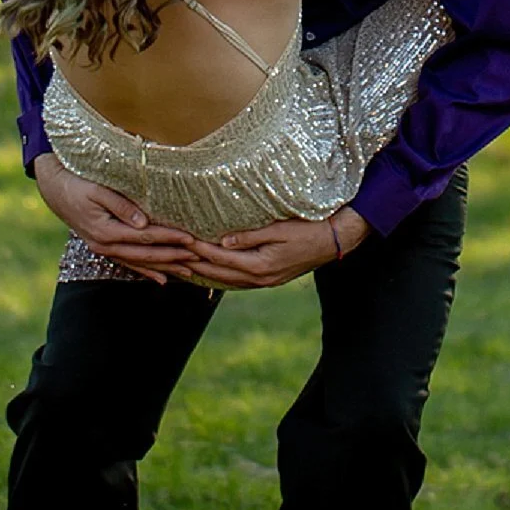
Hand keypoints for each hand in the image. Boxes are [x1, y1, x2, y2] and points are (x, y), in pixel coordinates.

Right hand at [30, 152, 207, 285]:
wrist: (54, 188)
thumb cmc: (78, 182)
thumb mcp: (98, 189)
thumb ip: (121, 205)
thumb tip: (143, 223)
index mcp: (105, 230)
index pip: (145, 237)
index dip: (169, 238)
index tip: (191, 239)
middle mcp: (105, 244)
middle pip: (145, 254)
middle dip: (173, 257)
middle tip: (197, 258)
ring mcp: (103, 249)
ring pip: (139, 262)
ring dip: (164, 267)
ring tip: (188, 272)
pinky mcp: (103, 247)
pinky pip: (128, 263)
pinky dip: (146, 271)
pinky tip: (162, 278)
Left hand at [182, 209, 370, 289]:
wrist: (336, 240)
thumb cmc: (309, 228)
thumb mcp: (280, 228)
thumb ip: (250, 236)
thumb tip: (222, 242)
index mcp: (261, 265)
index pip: (221, 258)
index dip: (200, 249)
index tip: (182, 240)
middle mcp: (261, 278)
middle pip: (220, 274)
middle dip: (196, 265)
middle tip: (174, 257)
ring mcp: (267, 282)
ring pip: (228, 281)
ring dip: (206, 274)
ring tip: (186, 267)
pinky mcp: (271, 279)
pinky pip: (240, 281)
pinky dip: (223, 277)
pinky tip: (213, 272)